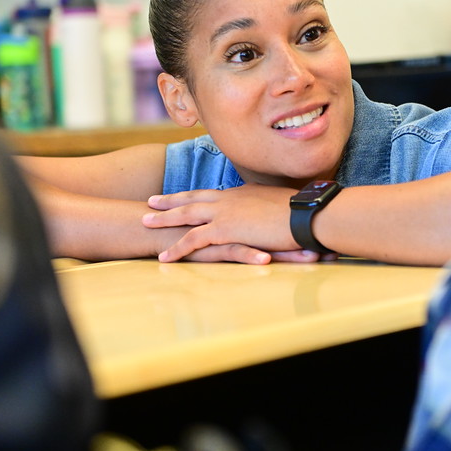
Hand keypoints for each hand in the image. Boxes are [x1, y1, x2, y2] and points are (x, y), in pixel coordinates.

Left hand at [144, 185, 318, 262]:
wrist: (305, 214)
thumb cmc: (301, 212)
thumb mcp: (280, 205)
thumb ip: (267, 207)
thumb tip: (270, 210)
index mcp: (242, 193)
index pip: (212, 194)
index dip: (195, 195)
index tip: (183, 196)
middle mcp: (229, 199)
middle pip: (192, 198)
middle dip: (170, 200)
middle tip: (151, 201)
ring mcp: (224, 213)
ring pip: (185, 215)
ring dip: (164, 220)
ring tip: (145, 223)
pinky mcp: (224, 230)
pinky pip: (193, 240)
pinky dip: (177, 248)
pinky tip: (165, 257)